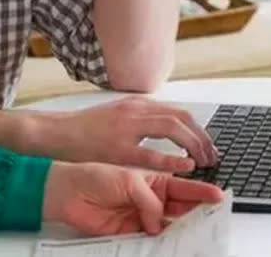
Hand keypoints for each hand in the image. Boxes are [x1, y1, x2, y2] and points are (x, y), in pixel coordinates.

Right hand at [41, 97, 217, 171]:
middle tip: (212, 155)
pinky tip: (185, 165)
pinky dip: (173, 159)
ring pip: (173, 128)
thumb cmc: (85, 128)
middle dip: (202, 137)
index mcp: (137, 104)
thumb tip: (169, 128)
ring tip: (204, 161)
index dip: (199, 128)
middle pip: (182, 117)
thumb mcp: (119, 115)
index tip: (207, 144)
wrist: (58, 132)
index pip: (179, 111)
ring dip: (194, 145)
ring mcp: (127, 127)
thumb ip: (142, 119)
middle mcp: (136, 110)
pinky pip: (152, 153)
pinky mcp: (118, 147)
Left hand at [42, 161, 223, 235]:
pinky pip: (151, 240)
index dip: (201, 192)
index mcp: (154, 180)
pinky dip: (161, 242)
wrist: (68, 192)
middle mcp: (151, 199)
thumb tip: (159, 223)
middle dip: (197, 213)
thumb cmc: (94, 175)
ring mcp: (142, 216)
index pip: (183, 187)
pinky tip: (169, 242)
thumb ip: (148, 200)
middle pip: (181, 208)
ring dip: (182, 229)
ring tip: (196, 232)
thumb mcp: (128, 181)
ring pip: (169, 226)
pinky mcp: (131, 233)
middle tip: (212, 219)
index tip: (218, 196)